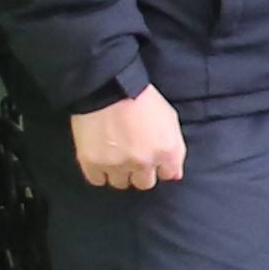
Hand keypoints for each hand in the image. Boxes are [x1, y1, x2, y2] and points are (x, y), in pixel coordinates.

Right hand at [67, 89, 185, 190]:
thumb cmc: (141, 98)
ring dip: (119, 172)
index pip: (168, 175)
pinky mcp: (92, 162)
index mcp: (166, 151)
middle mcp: (143, 162)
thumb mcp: (170, 119)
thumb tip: (174, 174)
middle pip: (144, 183)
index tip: (153, 159)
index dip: (160, 166)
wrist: (108, 87)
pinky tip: (100, 159)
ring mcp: (117, 164)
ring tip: (115, 155)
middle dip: (140, 172)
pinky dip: (98, 172)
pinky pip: (97, 180)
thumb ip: (176, 149)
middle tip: (132, 156)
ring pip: (120, 183)